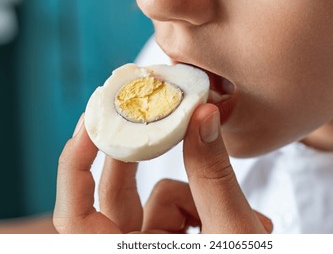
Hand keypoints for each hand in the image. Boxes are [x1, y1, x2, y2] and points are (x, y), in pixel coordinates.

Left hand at [53, 106, 271, 232]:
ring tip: (236, 214)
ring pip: (157, 198)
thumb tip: (203, 115)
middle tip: (154, 120)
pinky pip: (177, 208)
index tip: (91, 123)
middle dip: (139, 156)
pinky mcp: (170, 242)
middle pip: (116, 195)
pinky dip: (202, 206)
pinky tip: (235, 221)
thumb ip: (212, 175)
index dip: (73, 167)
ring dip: (193, 195)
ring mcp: (150, 248)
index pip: (74, 216)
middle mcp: (131, 252)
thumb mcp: (229, 229)